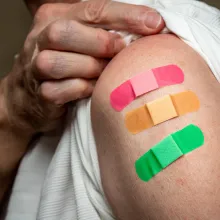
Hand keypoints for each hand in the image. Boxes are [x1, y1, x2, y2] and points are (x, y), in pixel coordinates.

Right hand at [1, 0, 164, 134]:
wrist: (28, 98)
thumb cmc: (63, 67)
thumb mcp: (79, 42)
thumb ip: (101, 33)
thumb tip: (142, 33)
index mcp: (54, 17)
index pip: (93, 9)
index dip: (126, 16)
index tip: (154, 24)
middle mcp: (41, 38)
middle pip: (68, 32)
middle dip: (102, 42)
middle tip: (123, 52)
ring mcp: (36, 67)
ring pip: (62, 62)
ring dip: (92, 69)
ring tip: (105, 74)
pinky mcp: (41, 92)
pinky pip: (65, 89)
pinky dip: (84, 90)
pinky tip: (93, 90)